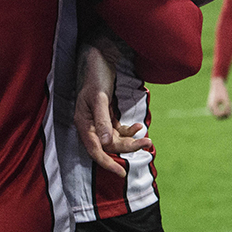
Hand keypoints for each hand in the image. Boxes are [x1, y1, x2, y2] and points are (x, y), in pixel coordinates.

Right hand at [75, 41, 148, 174]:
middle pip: (109, 146)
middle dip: (128, 147)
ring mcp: (98, 121)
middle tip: (147, 143)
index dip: (107, 163)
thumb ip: (103, 121)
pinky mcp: (106, 115)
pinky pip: (118, 130)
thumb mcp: (100, 98)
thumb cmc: (96, 76)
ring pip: (115, 139)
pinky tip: (139, 126)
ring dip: (131, 140)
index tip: (121, 173)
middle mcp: (89, 125)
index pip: (95, 150)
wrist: (99, 57)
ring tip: (147, 137)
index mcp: (83, 123)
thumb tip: (108, 144)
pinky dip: (129, 131)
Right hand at [206, 76, 231, 118]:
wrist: (217, 83)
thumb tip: (229, 115)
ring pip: (218, 115)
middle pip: (218, 117)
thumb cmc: (222, 90)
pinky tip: (228, 106)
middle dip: (225, 116)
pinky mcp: (213, 105)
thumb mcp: (226, 98)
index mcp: (212, 105)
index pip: (218, 115)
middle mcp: (210, 107)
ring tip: (230, 108)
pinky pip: (218, 111)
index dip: (225, 114)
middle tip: (231, 111)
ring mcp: (211, 107)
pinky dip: (223, 111)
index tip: (229, 109)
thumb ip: (228, 107)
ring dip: (224, 114)